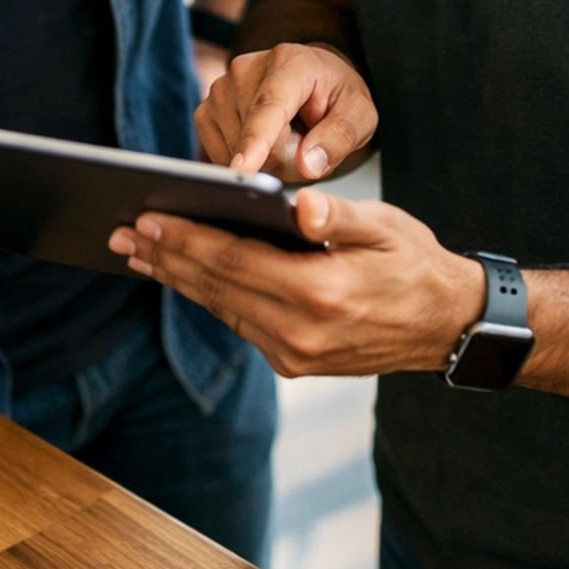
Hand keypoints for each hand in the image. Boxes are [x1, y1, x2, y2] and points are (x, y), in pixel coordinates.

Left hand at [108, 187, 483, 377]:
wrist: (446, 326)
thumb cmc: (415, 263)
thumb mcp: (385, 226)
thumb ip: (338, 215)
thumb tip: (299, 205)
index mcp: (320, 293)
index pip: (234, 261)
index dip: (187, 238)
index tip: (147, 217)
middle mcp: (300, 333)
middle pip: (216, 288)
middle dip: (166, 257)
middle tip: (122, 232)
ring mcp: (296, 355)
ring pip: (222, 309)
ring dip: (178, 279)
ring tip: (141, 252)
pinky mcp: (295, 364)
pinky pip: (240, 323)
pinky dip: (209, 297)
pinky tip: (185, 276)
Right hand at [195, 43, 377, 180]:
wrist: (313, 83)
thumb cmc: (336, 99)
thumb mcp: (360, 115)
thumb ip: (340, 136)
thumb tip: (309, 164)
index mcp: (291, 62)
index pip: (270, 105)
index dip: (256, 139)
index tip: (243, 169)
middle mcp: (246, 68)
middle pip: (255, 137)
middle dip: (281, 157)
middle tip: (304, 142)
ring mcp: (221, 88)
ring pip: (235, 150)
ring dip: (262, 160)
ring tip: (284, 138)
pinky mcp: (205, 109)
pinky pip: (217, 153)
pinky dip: (242, 160)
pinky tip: (261, 145)